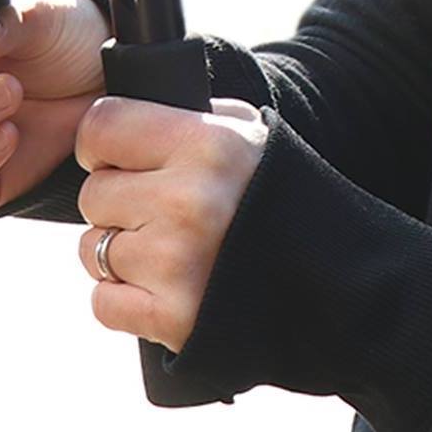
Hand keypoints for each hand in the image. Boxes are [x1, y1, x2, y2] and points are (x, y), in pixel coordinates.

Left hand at [74, 95, 269, 353]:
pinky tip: (165, 288)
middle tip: (159, 211)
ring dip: (120, 254)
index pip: (101, 127)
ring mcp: (177, 263)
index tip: (117, 157)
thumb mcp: (250, 136)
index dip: (101, 144)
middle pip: (93, 193)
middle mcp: (188, 199)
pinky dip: (125, 300)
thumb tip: (129, 113)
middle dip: (118, 203)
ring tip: (169, 252)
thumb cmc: (285, 199)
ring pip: (91, 249)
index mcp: (208, 143)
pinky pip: (103, 303)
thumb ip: (191, 117)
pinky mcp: (172, 318)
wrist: (340, 283)